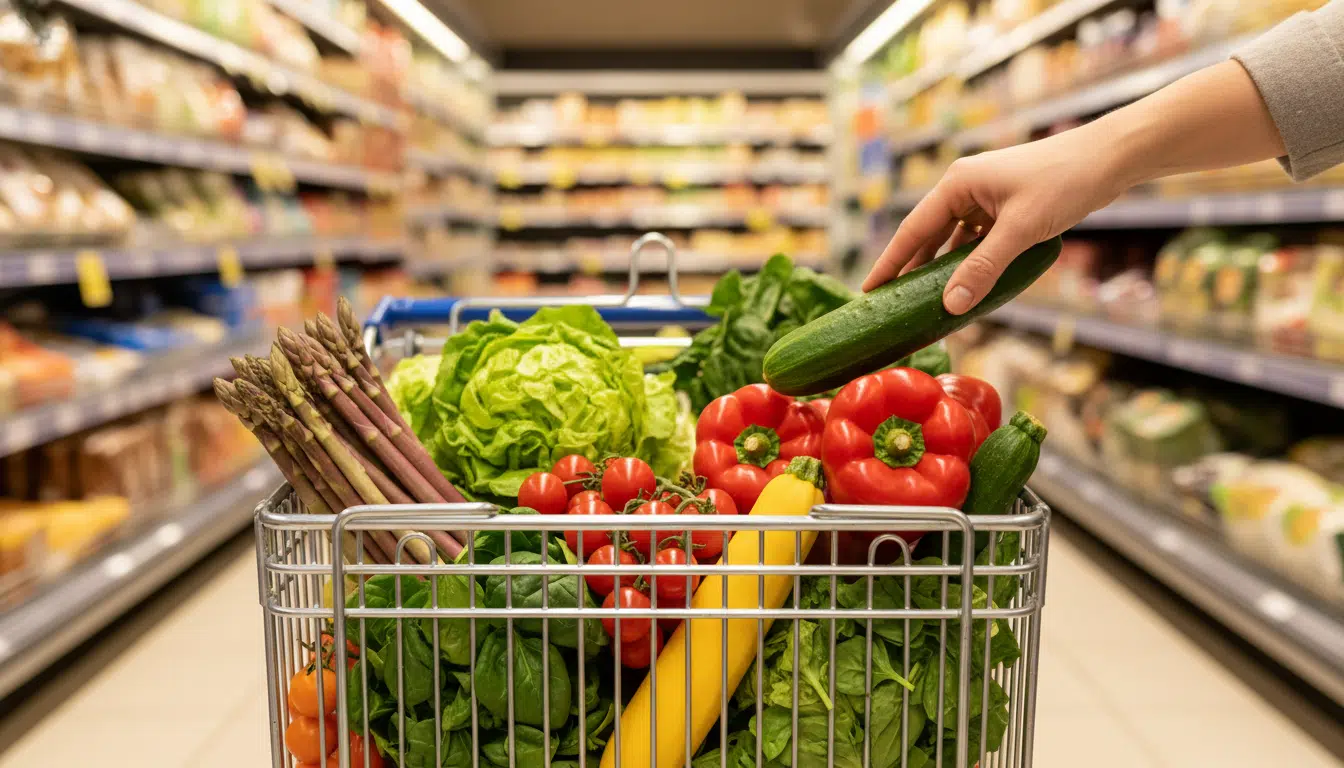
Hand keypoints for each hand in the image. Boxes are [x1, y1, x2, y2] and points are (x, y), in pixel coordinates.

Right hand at [863, 126, 1129, 313]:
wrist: (1111, 158)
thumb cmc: (1065, 182)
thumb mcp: (1021, 231)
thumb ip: (983, 269)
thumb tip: (950, 306)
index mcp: (957, 184)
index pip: (912, 230)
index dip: (889, 263)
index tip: (868, 290)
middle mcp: (965, 187)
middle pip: (928, 237)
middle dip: (913, 271)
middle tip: (893, 305)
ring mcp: (986, 197)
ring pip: (954, 241)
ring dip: (944, 270)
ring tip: (927, 303)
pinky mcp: (1006, 207)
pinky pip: (977, 240)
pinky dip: (971, 263)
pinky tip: (969, 286)